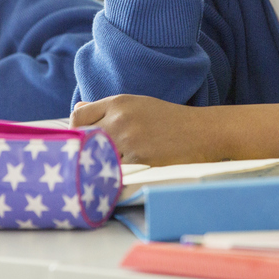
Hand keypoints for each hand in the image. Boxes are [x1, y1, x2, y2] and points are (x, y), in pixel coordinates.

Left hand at [70, 95, 228, 164]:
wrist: (202, 132)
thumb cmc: (169, 119)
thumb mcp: (138, 105)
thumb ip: (107, 109)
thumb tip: (77, 110)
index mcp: (118, 102)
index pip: (78, 117)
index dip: (76, 131)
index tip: (83, 141)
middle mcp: (119, 119)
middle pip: (82, 138)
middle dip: (84, 150)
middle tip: (91, 159)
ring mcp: (128, 140)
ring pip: (96, 156)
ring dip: (99, 164)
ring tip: (105, 169)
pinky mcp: (138, 160)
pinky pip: (114, 171)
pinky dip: (115, 175)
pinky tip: (121, 175)